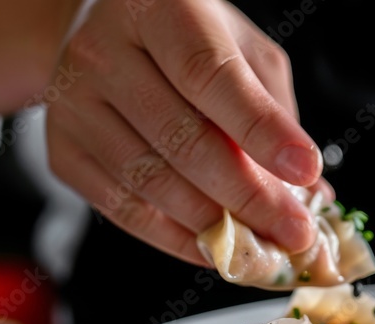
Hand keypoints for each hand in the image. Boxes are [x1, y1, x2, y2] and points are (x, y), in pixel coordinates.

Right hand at [47, 0, 331, 265]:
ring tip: (263, 247)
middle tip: (294, 232)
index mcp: (158, 9)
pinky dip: (174, 239)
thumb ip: (275, 112)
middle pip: (182, 139)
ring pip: (151, 182)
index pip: (210, 76)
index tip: (306, 170)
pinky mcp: (63, 150)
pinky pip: (121, 209)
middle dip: (249, 197)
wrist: (101, 34)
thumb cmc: (187, 40)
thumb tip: (311, 191)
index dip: (261, 129)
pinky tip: (214, 248)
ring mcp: (74, 102)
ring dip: (215, 227)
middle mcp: (104, 51)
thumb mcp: (241, 50)